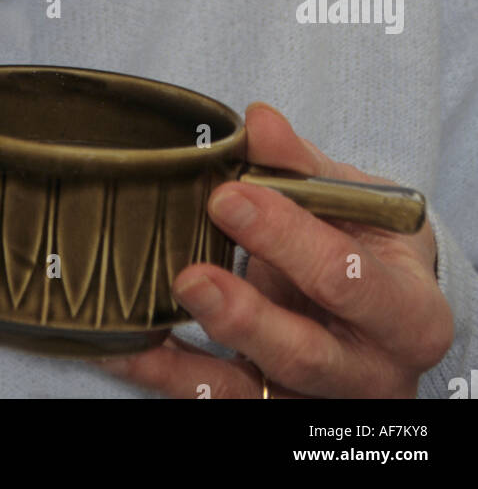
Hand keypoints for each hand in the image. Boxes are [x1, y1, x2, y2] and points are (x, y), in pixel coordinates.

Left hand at [102, 102, 453, 397]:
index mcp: (410, 312)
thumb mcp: (354, 198)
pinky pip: (213, 399)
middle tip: (190, 272)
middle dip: (244, 314)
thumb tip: (258, 121)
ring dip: (190, 362)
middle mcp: (373, 372)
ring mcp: (319, 401)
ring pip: (253, 393)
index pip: (349, 278)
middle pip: (304, 353)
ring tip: (142, 323)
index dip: (288, 237)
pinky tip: (123, 346)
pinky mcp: (273, 411)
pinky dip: (164, 375)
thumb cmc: (367, 241)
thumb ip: (302, 164)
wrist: (382, 302)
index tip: (230, 194)